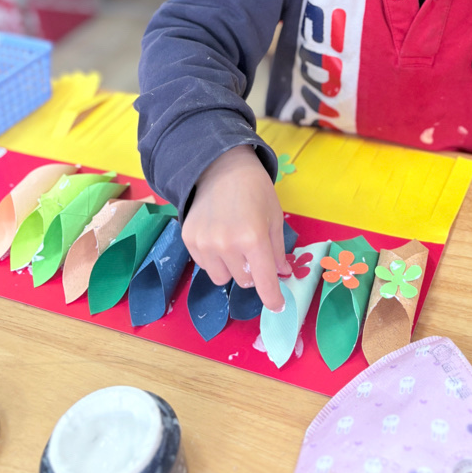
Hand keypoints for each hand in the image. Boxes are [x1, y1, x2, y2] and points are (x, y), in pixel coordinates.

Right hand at [182, 145, 289, 310]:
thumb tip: (282, 275)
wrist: (221, 166)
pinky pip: (205, 266)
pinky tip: (218, 236)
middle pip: (244, 282)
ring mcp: (205, 244)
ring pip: (222, 279)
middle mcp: (227, 245)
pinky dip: (214, 260)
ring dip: (231, 269)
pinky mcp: (189, 240)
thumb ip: (278, 249)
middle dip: (252, 273)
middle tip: (253, 251)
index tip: (278, 306)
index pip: (264, 282)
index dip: (273, 298)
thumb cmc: (255, 189)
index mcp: (253, 238)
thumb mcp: (274, 216)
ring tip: (233, 243)